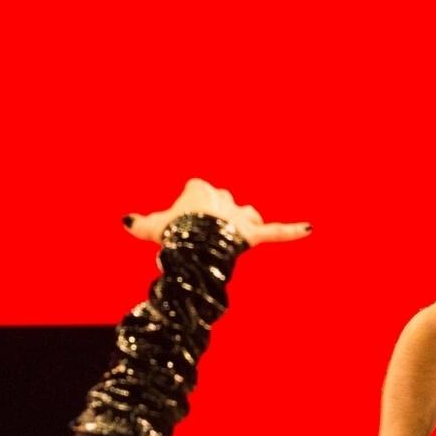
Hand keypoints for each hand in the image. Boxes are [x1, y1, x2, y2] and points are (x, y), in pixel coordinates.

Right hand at [125, 178, 311, 246]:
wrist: (193, 245)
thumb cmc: (172, 234)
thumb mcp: (151, 228)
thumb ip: (140, 224)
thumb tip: (125, 221)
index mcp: (199, 189)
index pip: (197, 191)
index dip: (189, 209)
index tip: (181, 223)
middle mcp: (223, 197)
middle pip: (223, 202)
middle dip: (216, 216)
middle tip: (201, 235)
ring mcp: (240, 216)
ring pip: (247, 214)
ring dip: (245, 221)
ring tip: (238, 234)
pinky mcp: (255, 234)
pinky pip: (276, 232)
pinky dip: (291, 231)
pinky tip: (309, 229)